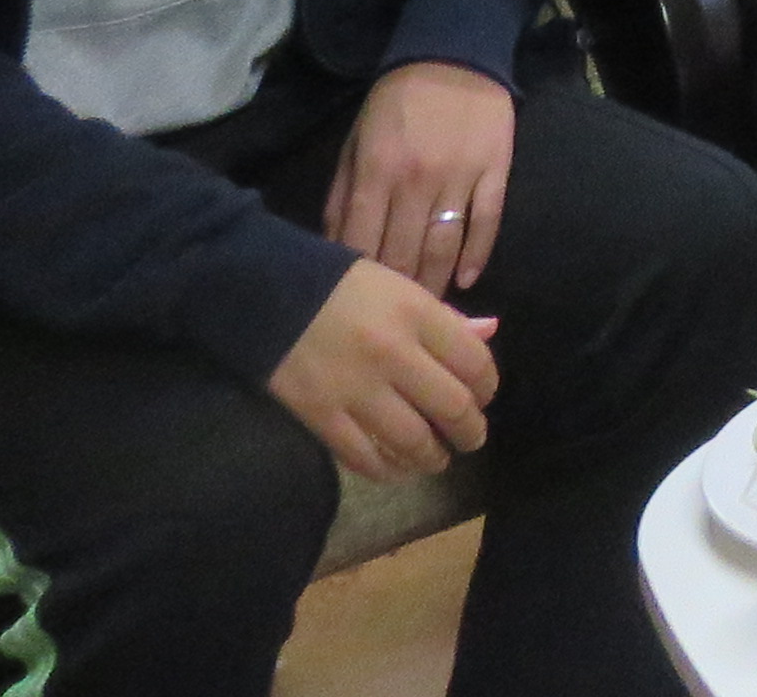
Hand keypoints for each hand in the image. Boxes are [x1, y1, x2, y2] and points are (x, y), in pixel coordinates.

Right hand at [268, 259, 498, 482]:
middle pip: (451, 406)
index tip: (484, 398)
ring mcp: (357, 388)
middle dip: (470, 431)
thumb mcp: (400, 287)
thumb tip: (491, 331)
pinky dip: (388, 470)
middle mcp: (395, 353)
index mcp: (418, 313)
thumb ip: (445, 316)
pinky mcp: (322, 416)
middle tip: (471, 439)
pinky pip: (364, 456)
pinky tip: (397, 470)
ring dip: (432, 457)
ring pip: (412, 439)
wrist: (265, 292)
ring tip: (436, 460)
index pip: (474, 362)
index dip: (487, 388)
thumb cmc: (342, 286)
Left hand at [326, 60, 516, 296]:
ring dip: (435, 282)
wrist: (454, 56)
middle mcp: (416, 179)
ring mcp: (458, 176)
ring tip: (429, 309)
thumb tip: (333, 249)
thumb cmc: (396, 104)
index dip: (359, 278)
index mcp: (376, 171)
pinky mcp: (495, 170)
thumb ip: (342, 195)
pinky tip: (467, 280)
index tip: (357, 305)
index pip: (361, 242)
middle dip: (397, 291)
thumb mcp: (355, 142)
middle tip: (393, 317)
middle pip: (403, 253)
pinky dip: (477, 256)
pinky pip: (486, 223)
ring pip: (444, 246)